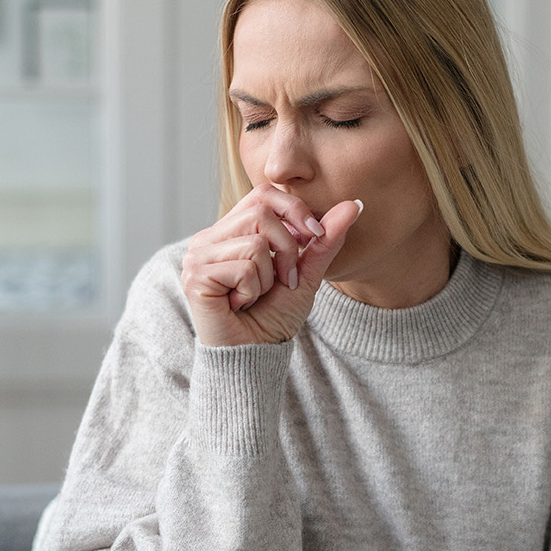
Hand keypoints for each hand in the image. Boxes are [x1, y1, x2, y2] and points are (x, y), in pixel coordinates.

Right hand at [180, 184, 362, 346]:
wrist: (254, 357)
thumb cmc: (272, 318)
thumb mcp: (306, 274)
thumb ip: (324, 240)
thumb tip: (354, 204)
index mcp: (230, 231)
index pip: (263, 193)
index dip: (294, 210)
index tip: (314, 237)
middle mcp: (208, 238)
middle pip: (260, 211)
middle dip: (286, 249)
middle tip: (283, 280)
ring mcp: (197, 256)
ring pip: (255, 242)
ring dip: (268, 276)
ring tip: (254, 295)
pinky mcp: (195, 276)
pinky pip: (244, 267)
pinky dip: (253, 290)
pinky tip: (240, 305)